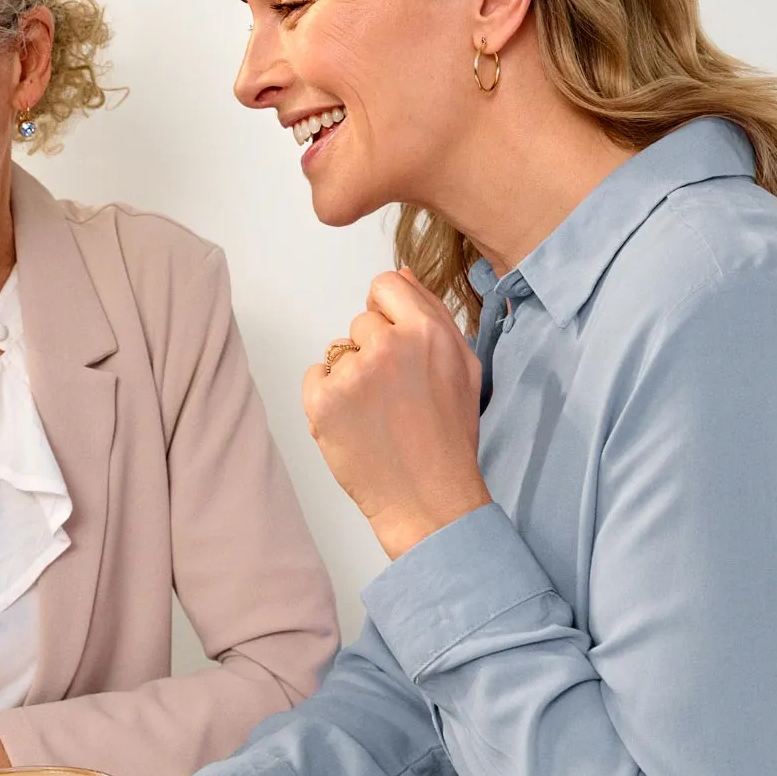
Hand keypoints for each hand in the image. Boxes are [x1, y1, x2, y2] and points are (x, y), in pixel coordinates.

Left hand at [304, 269, 491, 558]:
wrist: (428, 499)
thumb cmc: (449, 436)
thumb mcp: (462, 366)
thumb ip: (432, 314)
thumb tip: (402, 276)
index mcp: (428, 332)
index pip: (386, 285)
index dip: (388, 312)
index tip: (395, 343)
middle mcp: (389, 346)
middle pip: (361, 321)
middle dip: (373, 351)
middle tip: (395, 395)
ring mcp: (353, 374)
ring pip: (338, 351)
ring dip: (351, 376)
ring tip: (378, 414)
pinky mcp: (323, 402)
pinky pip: (314, 377)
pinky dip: (327, 398)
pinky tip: (355, 423)